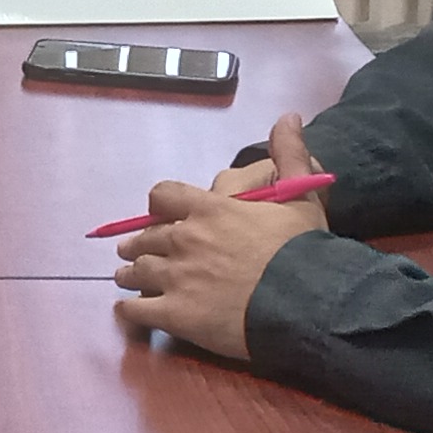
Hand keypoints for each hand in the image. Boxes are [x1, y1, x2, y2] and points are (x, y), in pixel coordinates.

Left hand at [111, 114, 329, 355]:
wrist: (305, 302)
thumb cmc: (302, 249)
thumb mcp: (302, 195)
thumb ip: (290, 155)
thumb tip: (289, 117)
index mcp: (209, 209)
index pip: (163, 196)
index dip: (159, 207)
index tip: (160, 216)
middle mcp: (184, 240)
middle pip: (145, 238)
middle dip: (139, 244)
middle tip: (135, 251)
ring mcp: (176, 279)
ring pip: (137, 272)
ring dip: (130, 274)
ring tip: (127, 279)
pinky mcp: (176, 316)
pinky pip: (138, 311)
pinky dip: (129, 310)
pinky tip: (129, 311)